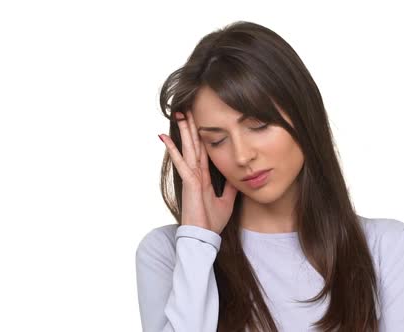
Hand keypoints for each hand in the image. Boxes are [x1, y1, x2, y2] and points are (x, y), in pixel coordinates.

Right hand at [158, 110, 237, 234]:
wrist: (204, 238)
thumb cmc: (212, 222)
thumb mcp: (227, 201)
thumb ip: (230, 187)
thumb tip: (238, 176)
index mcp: (204, 177)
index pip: (203, 151)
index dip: (201, 136)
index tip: (199, 120)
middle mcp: (195, 174)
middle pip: (194, 145)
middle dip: (191, 127)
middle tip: (188, 108)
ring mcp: (191, 177)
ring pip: (187, 149)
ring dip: (183, 131)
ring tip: (178, 114)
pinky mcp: (189, 183)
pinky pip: (182, 163)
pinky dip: (174, 150)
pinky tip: (165, 137)